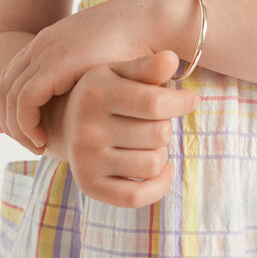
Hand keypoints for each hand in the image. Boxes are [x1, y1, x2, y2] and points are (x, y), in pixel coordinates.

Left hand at [0, 0, 162, 150]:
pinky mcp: (55, 64)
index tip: (27, 131)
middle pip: (4, 89)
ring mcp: (45, 52)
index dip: (13, 108)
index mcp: (49, 42)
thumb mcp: (99, 62)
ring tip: (37, 145)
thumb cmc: (133, 42)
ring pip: (9, 97)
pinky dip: (26, 124)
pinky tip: (42, 138)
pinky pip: (25, 101)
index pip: (13, 78)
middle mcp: (41, 45)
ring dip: (17, 127)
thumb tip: (84, 101)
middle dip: (10, 120)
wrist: (147, 19)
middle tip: (29, 143)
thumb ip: (83, 78)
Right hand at [54, 50, 199, 207]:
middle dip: (166, 125)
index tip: (192, 99)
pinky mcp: (89, 186)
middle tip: (156, 119)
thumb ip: (148, 66)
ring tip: (150, 140)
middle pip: (159, 134)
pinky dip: (159, 185)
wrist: (64, 122)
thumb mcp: (121, 71)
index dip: (182, 102)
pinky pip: (137, 197)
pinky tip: (161, 168)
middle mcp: (87, 128)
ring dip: (162, 152)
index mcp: (97, 93)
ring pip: (153, 164)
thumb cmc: (105, 91)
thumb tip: (171, 59)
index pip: (154, 103)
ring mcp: (86, 160)